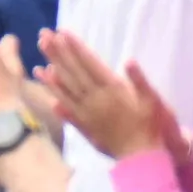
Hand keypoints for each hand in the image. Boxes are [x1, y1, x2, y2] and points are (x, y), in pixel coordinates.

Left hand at [40, 28, 163, 157]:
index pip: (90, 64)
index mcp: (112, 90)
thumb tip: (128, 59)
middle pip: (73, 72)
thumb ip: (139, 81)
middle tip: (44, 35)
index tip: (63, 32)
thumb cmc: (151, 128)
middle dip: (59, 52)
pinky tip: (46, 84)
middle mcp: (96, 99)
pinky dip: (55, 94)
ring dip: (52, 71)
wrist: (141, 159)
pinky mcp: (84, 126)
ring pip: (66, 88)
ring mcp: (87, 113)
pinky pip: (65, 107)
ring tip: (39, 55)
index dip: (76, 47)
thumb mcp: (153, 102)